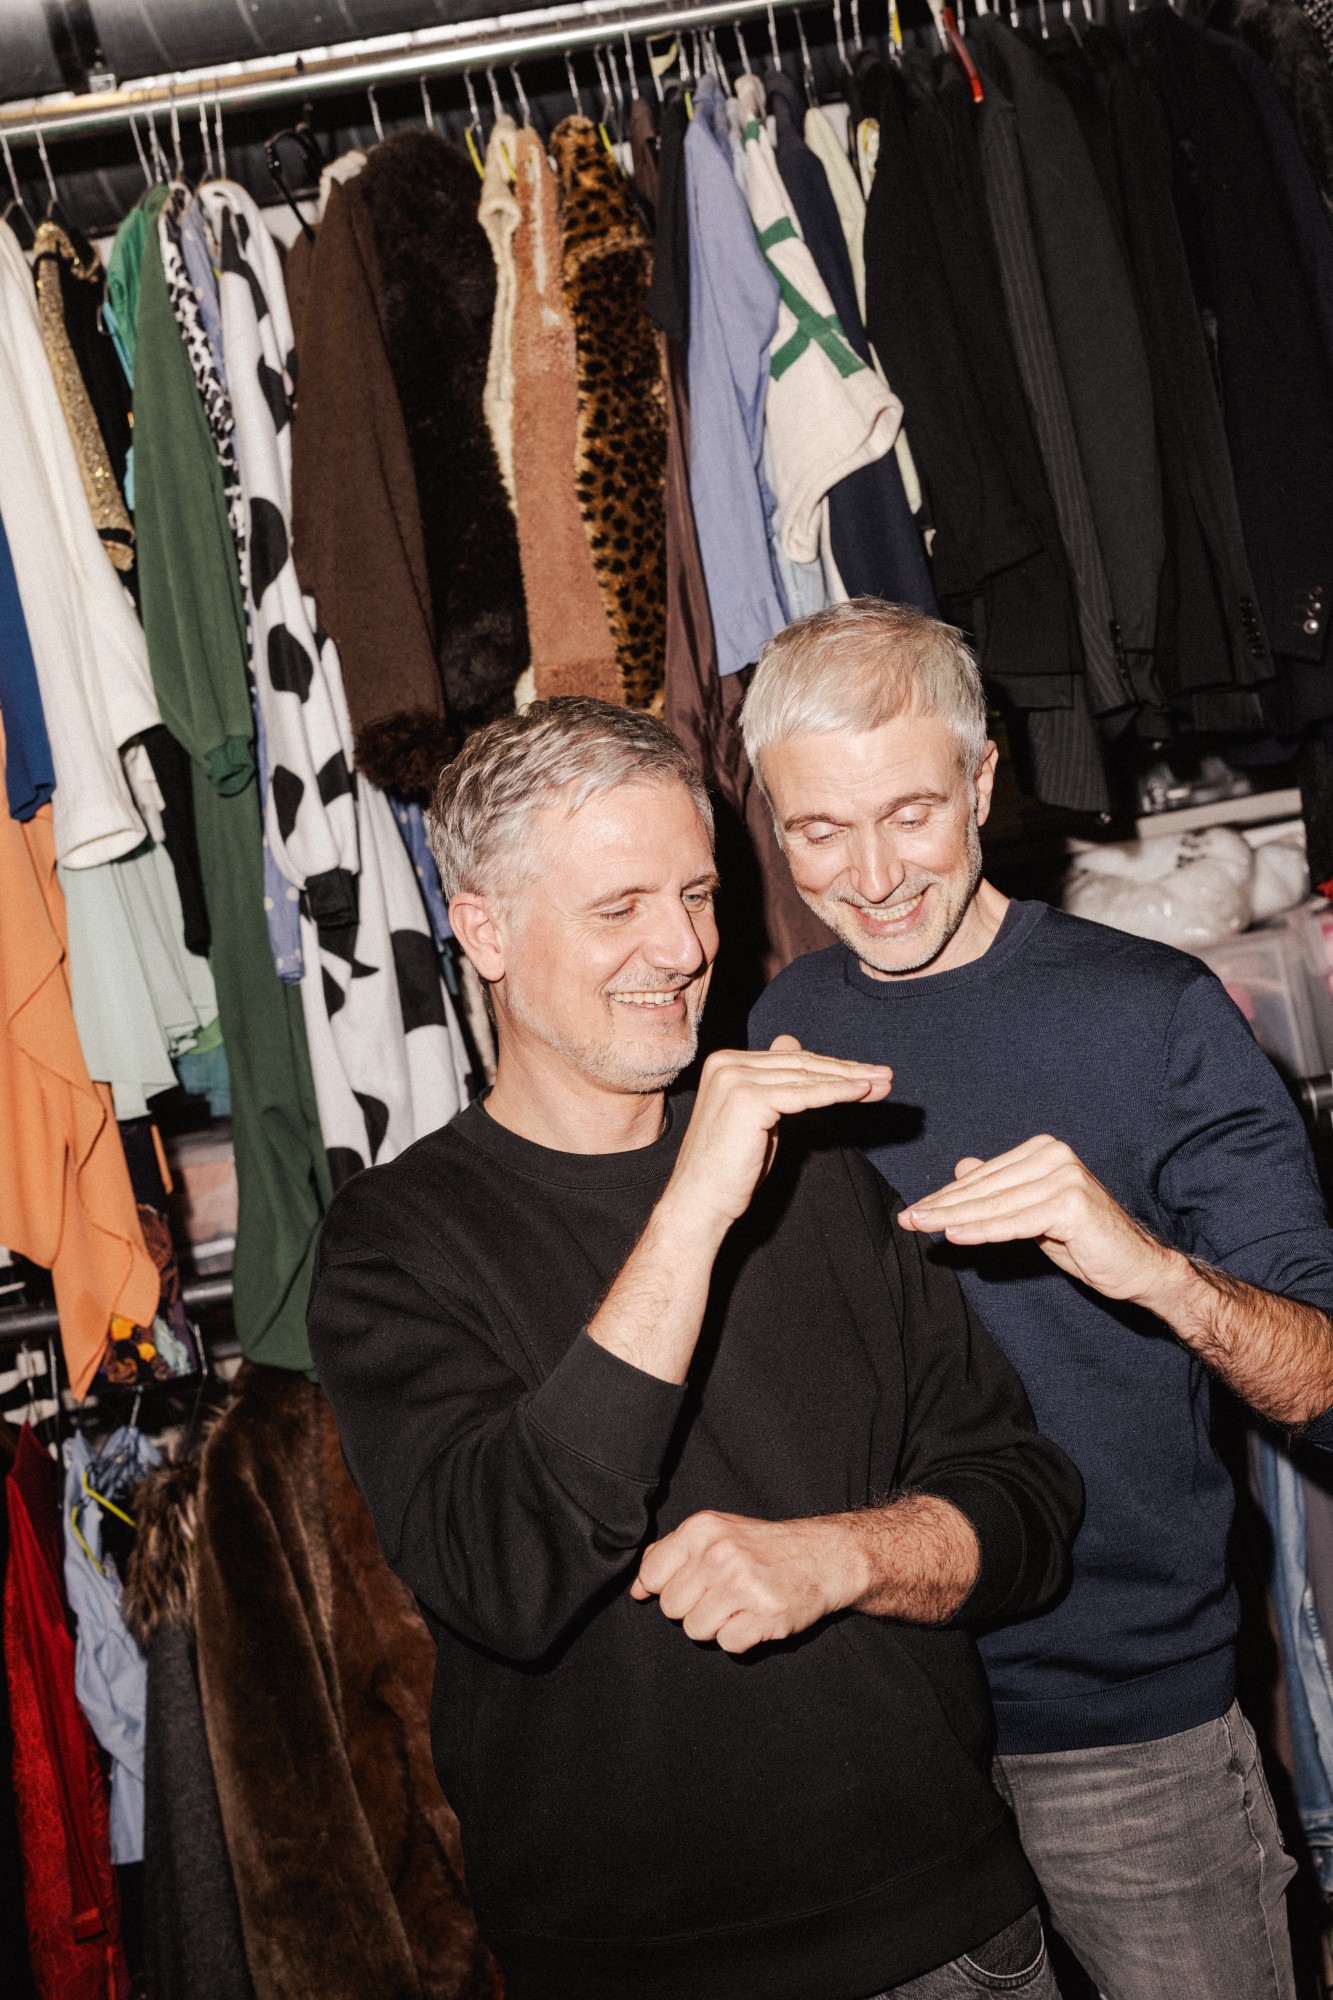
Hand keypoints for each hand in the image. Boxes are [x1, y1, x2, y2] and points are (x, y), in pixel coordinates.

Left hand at [630, 1510, 858, 1653]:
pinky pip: (728, 1643)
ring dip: (717, 1624)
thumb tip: (637, 1589)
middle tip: (723, 1594)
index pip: (651, 1575)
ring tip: (740, 1604)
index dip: (666, 1587)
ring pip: (695, 1629)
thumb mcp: (716, 1532)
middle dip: (693, 1607)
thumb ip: (671, 1554)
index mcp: (703, 1529)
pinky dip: (741, 1637)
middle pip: (671, 1607)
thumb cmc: (764, 1547)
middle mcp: (720, 1554)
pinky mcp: (765, 1614)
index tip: (691, 1584)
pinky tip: (756, 1617)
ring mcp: (743, 1584)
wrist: (824, 1557)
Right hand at [664, 1036, 892, 1237]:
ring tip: (882, 1084)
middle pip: (801, 1064)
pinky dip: (836, 1092)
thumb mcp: (756, 1114)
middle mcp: (727, 1063)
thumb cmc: (729, 1167)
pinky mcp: (748, 1099)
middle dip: (847, 1070)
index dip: (832, 1067)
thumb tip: (791, 1043)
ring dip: (850, 1080)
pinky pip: (803, 1095)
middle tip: (885, 1075)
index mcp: (726, 1062)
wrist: (700, 1201)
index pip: (790, 1059)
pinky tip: (862, 1091)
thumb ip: (774, 1081)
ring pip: (806, 1077)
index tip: (868, 1074)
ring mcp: (735, 1078)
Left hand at [897, 1135, 1174, 1304]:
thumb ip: (1001, 1189)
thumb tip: (962, 1165)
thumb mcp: (1033, 1212)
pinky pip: (1015, 1222)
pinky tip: (954, 1235)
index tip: (915, 1209)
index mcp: (1044, 1151)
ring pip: (996, 1206)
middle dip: (943, 1206)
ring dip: (953, 1219)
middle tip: (907, 1219)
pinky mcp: (1071, 1204)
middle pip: (986, 1189)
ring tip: (920, 1226)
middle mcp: (1055, 1156)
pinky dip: (983, 1230)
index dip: (948, 1195)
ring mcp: (1065, 1177)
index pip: (985, 1177)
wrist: (1136, 1267)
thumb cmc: (1084, 1241)